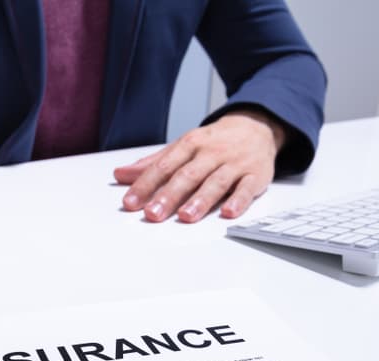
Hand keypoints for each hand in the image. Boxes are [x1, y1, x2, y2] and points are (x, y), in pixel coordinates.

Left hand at [113, 109, 285, 221]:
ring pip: (216, 182)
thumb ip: (153, 163)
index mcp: (191, 144)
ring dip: (201, 200)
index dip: (145, 184)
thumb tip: (121, 175)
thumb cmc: (215, 141)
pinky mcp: (255, 175)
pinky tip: (228, 213)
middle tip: (153, 213)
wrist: (257, 126)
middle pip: (188, 175)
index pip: (164, 166)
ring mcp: (234, 164)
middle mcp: (211, 153)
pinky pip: (247, 188)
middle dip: (169, 195)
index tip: (131, 202)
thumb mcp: (182, 146)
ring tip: (186, 216)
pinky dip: (238, 200)